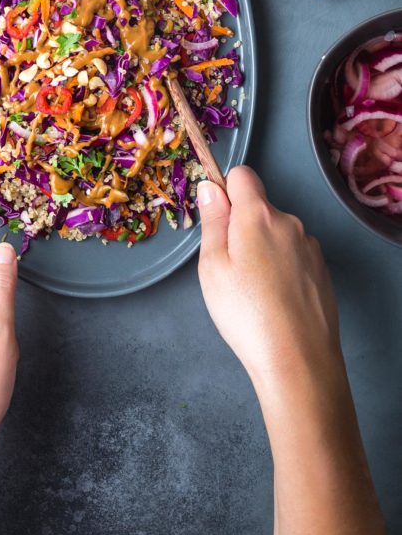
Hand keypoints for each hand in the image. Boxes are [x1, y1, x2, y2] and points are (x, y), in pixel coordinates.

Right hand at [197, 166, 341, 391]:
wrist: (298, 359)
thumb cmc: (246, 312)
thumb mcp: (212, 266)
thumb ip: (213, 221)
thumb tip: (211, 188)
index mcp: (258, 215)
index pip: (242, 175)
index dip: (226, 192)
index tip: (218, 222)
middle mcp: (289, 222)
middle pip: (260, 208)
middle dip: (242, 227)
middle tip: (230, 269)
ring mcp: (310, 247)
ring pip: (277, 234)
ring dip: (263, 249)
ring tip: (254, 291)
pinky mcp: (322, 270)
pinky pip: (294, 255)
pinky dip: (282, 268)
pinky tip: (275, 300)